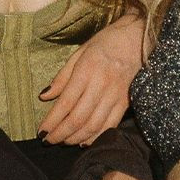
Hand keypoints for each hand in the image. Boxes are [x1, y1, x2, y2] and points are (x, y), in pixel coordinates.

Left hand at [38, 14, 143, 145]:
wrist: (138, 38)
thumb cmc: (106, 43)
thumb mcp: (79, 52)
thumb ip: (62, 77)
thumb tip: (44, 96)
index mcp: (87, 70)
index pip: (66, 103)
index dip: (52, 121)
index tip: (41, 132)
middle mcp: (102, 84)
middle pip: (78, 118)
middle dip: (61, 134)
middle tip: (49, 141)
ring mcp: (116, 95)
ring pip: (93, 125)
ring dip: (76, 138)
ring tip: (64, 141)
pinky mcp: (126, 102)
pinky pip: (109, 125)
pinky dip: (95, 137)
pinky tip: (84, 141)